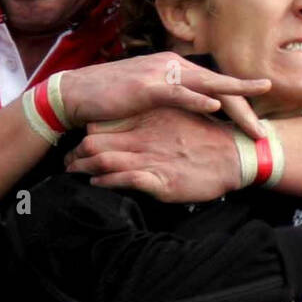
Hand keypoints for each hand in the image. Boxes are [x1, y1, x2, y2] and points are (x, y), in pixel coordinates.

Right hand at [59, 55, 269, 137]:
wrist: (77, 94)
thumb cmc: (110, 100)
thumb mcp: (147, 99)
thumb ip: (170, 101)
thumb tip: (190, 114)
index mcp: (175, 69)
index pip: (214, 87)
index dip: (237, 105)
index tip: (254, 126)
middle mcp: (172, 66)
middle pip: (218, 85)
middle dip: (244, 105)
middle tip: (263, 130)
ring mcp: (161, 74)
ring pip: (206, 85)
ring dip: (233, 97)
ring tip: (256, 108)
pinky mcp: (147, 87)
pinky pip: (179, 93)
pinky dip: (198, 99)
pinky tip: (216, 107)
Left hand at [65, 107, 247, 202]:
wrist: (236, 156)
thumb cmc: (209, 141)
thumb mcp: (179, 122)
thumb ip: (157, 123)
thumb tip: (139, 128)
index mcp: (149, 119)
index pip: (106, 124)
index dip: (88, 134)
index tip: (77, 143)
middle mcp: (146, 136)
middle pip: (97, 140)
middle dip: (77, 153)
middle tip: (64, 163)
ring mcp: (152, 157)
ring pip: (104, 159)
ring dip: (84, 168)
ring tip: (72, 173)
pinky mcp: (160, 178)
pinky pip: (124, 178)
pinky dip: (106, 181)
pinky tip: (97, 182)